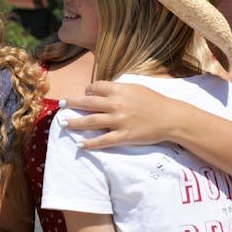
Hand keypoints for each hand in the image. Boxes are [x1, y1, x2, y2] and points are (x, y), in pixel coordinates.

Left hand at [60, 80, 178, 150]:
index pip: (96, 87)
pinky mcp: (124, 136)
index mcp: (119, 90)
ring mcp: (119, 121)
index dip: (87, 90)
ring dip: (75, 123)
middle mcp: (116, 104)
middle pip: (88, 103)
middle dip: (72, 103)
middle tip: (60, 105)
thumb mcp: (136, 88)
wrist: (171, 118)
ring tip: (63, 124)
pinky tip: (80, 145)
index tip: (84, 94)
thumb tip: (103, 89)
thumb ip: (119, 89)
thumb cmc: (155, 101)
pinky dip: (90, 143)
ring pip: (91, 121)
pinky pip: (103, 140)